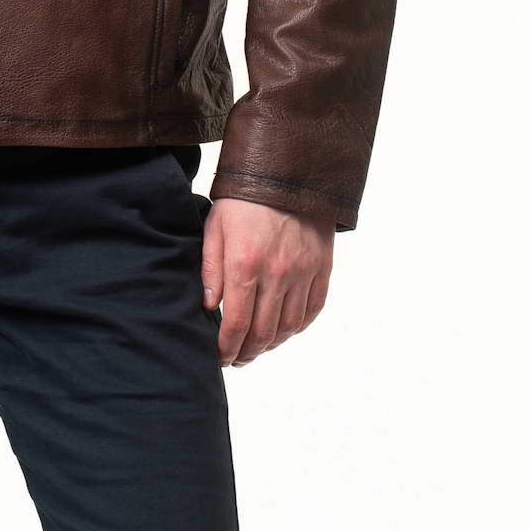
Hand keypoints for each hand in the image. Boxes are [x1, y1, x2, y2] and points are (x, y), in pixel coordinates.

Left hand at [203, 198, 333, 365]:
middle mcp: (277, 274)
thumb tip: (209, 308)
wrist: (288, 172)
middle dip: (246, 353)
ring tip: (258, 347)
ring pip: (289, 327)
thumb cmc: (244, 200)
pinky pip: (313, 309)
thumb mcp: (215, 228)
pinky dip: (298, 327)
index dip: (226, 349)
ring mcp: (303, 272)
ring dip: (272, 344)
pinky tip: (284, 330)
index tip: (220, 358)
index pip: (235, 324)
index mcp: (245, 265)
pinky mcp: (322, 267)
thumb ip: (211, 271)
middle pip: (263, 333)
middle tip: (237, 358)